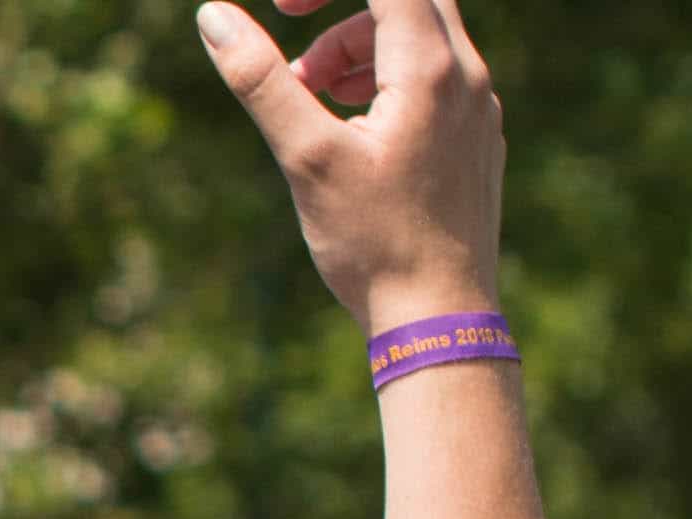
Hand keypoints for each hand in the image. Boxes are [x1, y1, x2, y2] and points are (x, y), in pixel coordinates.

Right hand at [197, 0, 503, 336]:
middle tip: (292, 55)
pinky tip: (351, 133)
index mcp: (431, 69)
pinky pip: (434, 76)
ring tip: (311, 103)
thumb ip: (260, 82)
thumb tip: (212, 16)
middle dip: (340, 16)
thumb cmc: (373, 242)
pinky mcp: (475, 134)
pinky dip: (384, 82)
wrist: (439, 315)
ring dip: (357, 51)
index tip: (281, 7)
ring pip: (421, 36)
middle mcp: (468, 74)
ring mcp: (479, 104)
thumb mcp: (306, 158)